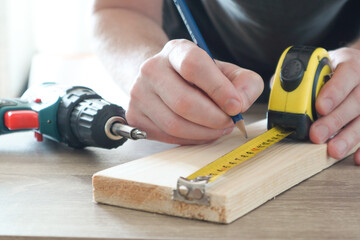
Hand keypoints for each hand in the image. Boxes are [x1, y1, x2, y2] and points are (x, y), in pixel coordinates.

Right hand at [126, 39, 262, 144]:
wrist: (159, 78)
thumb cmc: (196, 76)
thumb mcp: (223, 70)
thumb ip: (243, 82)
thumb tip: (241, 103)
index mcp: (175, 51)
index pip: (193, 66)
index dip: (218, 89)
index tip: (236, 107)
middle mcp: (151, 69)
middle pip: (183, 102)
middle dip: (214, 119)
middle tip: (230, 123)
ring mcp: (139, 94)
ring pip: (175, 125)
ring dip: (204, 133)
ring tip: (218, 129)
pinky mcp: (135, 116)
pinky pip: (167, 137)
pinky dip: (190, 139)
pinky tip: (200, 132)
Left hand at [310, 47, 359, 164]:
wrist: (356, 69)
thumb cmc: (333, 70)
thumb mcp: (320, 65)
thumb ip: (300, 76)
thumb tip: (278, 87)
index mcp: (350, 64)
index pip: (346, 75)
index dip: (334, 92)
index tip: (319, 107)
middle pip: (355, 102)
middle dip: (334, 121)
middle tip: (316, 135)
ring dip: (348, 137)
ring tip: (333, 150)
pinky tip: (356, 158)